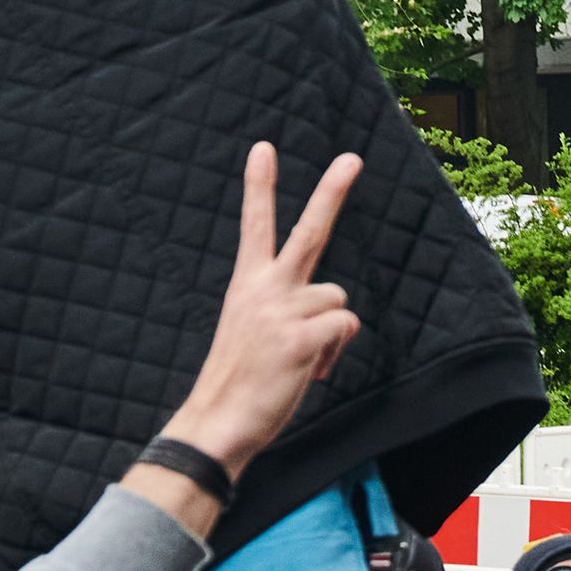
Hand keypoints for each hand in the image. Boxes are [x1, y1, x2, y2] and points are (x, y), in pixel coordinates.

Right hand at [155, 146, 363, 477]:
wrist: (217, 422)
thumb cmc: (239, 380)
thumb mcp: (252, 331)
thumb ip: (284, 309)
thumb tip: (333, 321)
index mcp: (247, 285)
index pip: (255, 226)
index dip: (259, 186)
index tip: (263, 148)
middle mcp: (264, 289)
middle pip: (308, 232)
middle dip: (331, 192)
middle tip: (352, 158)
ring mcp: (283, 311)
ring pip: (338, 301)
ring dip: (330, 332)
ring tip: (301, 359)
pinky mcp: (301, 338)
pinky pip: (343, 330)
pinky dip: (333, 353)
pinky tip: (309, 372)